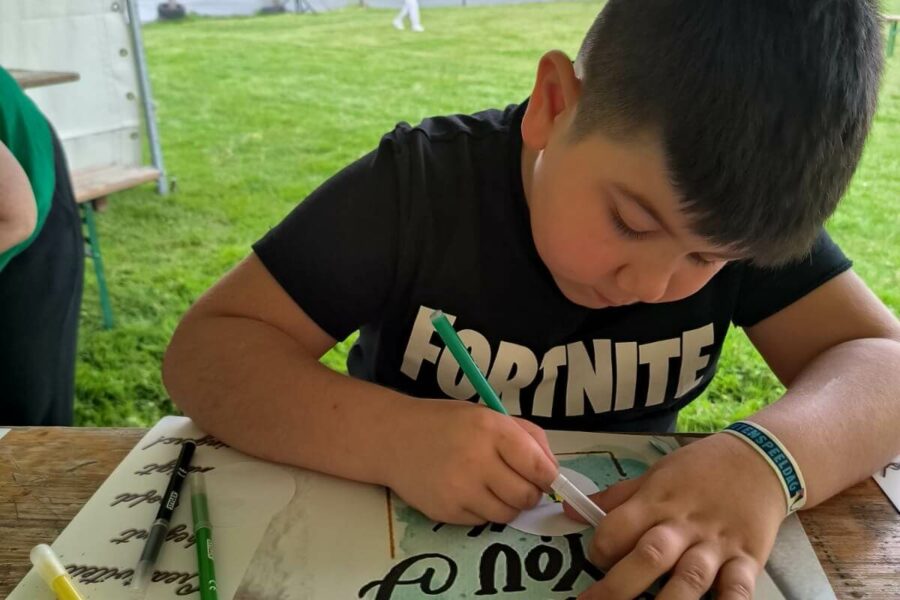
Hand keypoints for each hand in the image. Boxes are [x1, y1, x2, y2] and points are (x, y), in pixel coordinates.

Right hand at [387, 399, 558, 524]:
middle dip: (530, 493)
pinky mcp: (446, 511)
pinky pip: (482, 521)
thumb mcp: (487, 415)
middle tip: (518, 483)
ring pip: (507, 514)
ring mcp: (460, 489)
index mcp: (491, 429)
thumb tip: (554, 471)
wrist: (394, 438)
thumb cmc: (447, 424)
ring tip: (493, 487)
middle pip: (527, 496)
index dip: (549, 477)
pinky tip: (468, 491)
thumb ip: (526, 436)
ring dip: (508, 505)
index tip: (547, 478)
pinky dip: (483, 510)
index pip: (538, 466)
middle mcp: (477, 459)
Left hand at [565, 433, 786, 599]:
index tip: (593, 560)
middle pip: (649, 557)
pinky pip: (737, 590)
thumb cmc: (701, 469)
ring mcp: (716, 545)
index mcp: (657, 501)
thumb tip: (570, 510)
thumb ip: (617, 498)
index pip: (618, 526)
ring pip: (689, 579)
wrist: (761, 459)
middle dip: (618, 587)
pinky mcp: (747, 560)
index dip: (600, 547)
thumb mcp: (656, 474)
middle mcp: (684, 525)